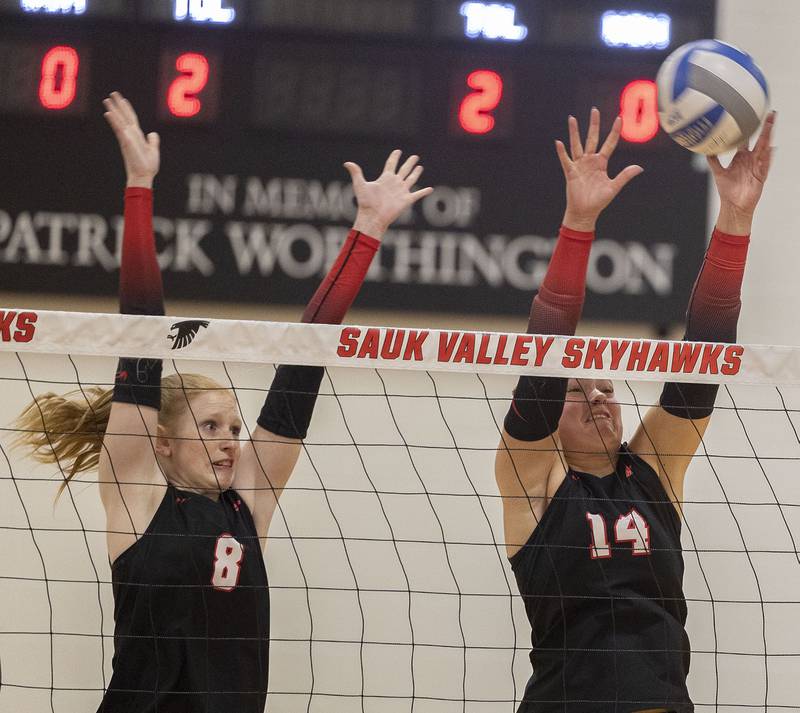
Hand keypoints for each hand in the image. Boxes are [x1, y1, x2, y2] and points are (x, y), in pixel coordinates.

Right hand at [103, 92, 159, 188]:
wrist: (144, 175)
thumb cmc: (148, 166)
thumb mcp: (153, 151)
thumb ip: (153, 141)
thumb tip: (153, 133)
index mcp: (137, 136)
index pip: (132, 119)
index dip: (128, 109)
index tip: (123, 100)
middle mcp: (131, 135)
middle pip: (124, 116)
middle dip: (118, 105)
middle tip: (112, 94)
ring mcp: (127, 138)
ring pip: (119, 120)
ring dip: (113, 109)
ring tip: (107, 100)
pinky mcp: (126, 142)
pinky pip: (119, 129)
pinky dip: (114, 121)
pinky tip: (108, 113)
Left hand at [345, 150, 433, 238]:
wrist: (373, 216)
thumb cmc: (366, 202)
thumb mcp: (360, 185)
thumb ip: (356, 173)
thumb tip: (346, 163)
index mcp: (385, 179)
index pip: (391, 164)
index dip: (394, 157)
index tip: (398, 151)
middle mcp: (394, 184)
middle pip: (403, 170)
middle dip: (409, 163)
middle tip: (415, 156)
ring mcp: (401, 191)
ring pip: (411, 179)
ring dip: (416, 173)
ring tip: (420, 167)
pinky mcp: (406, 200)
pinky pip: (417, 194)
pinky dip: (424, 192)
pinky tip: (430, 189)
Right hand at [556, 108, 642, 231]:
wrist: (585, 213)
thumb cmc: (599, 201)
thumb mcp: (614, 187)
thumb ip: (625, 176)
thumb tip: (640, 168)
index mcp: (602, 163)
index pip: (610, 143)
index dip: (615, 132)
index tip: (619, 118)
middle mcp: (590, 161)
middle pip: (592, 138)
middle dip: (594, 124)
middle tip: (594, 110)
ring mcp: (580, 166)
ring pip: (577, 145)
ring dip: (574, 132)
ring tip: (572, 118)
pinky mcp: (571, 173)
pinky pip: (566, 160)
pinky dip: (562, 152)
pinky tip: (559, 142)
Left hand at [709, 111, 774, 234]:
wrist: (733, 205)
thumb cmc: (727, 190)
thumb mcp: (717, 172)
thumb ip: (713, 161)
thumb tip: (704, 150)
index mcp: (741, 157)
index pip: (747, 140)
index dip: (749, 129)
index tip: (751, 116)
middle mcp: (751, 159)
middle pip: (760, 140)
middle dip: (765, 127)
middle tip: (769, 115)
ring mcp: (757, 166)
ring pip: (764, 148)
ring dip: (768, 137)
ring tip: (771, 125)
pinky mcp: (761, 175)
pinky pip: (765, 164)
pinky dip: (767, 156)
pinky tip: (770, 148)